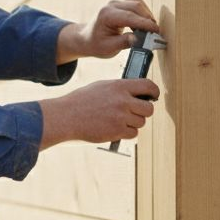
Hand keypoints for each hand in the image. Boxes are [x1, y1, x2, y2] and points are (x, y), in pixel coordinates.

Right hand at [36, 78, 159, 148]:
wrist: (65, 117)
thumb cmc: (80, 102)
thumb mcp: (100, 87)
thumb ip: (119, 89)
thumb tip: (135, 93)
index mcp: (119, 86)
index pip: (148, 85)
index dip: (153, 92)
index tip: (153, 96)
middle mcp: (123, 101)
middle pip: (148, 108)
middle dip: (143, 112)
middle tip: (135, 113)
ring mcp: (121, 117)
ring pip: (141, 122)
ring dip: (133, 123)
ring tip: (119, 121)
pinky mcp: (117, 131)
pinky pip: (133, 134)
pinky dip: (126, 133)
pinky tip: (115, 129)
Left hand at [55, 0, 160, 63]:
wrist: (86, 38)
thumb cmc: (96, 44)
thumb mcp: (108, 48)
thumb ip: (123, 42)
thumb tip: (138, 38)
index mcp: (107, 15)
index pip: (130, 17)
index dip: (145, 24)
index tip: (156, 31)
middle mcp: (111, 5)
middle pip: (136, 7)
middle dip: (148, 19)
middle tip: (155, 33)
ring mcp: (115, 3)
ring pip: (137, 3)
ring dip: (146, 15)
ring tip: (150, 29)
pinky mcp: (120, 3)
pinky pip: (135, 3)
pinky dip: (142, 12)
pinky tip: (144, 23)